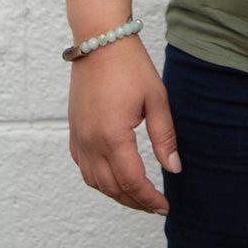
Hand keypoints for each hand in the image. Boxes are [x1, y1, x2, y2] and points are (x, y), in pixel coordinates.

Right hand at [68, 36, 180, 213]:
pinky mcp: (73, 131)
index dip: (149, 198)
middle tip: (155, 205)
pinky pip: (83, 167)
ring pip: (95, 182)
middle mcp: (91, 142)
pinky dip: (98, 180)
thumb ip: (164, 137)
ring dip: (116, 194)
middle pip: (113, 188)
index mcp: (113, 136)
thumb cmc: (131, 66)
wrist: (100, 41)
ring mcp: (78, 138)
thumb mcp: (157, 99)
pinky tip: (114, 179)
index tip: (165, 206)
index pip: (132, 182)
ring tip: (138, 196)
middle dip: (135, 201)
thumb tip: (174, 168)